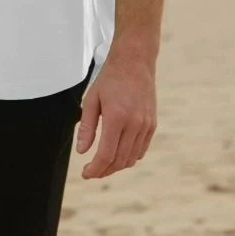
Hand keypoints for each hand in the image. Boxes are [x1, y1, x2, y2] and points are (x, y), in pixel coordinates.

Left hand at [76, 47, 156, 179]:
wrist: (134, 62)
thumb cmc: (110, 78)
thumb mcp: (91, 99)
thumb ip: (87, 127)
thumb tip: (82, 152)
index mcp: (117, 117)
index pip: (106, 155)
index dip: (95, 169)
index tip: (86, 173)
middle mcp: (134, 124)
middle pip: (119, 161)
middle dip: (104, 170)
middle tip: (92, 171)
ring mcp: (146, 125)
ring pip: (132, 158)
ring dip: (117, 166)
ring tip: (103, 164)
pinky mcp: (152, 125)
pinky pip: (141, 150)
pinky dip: (129, 157)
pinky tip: (118, 155)